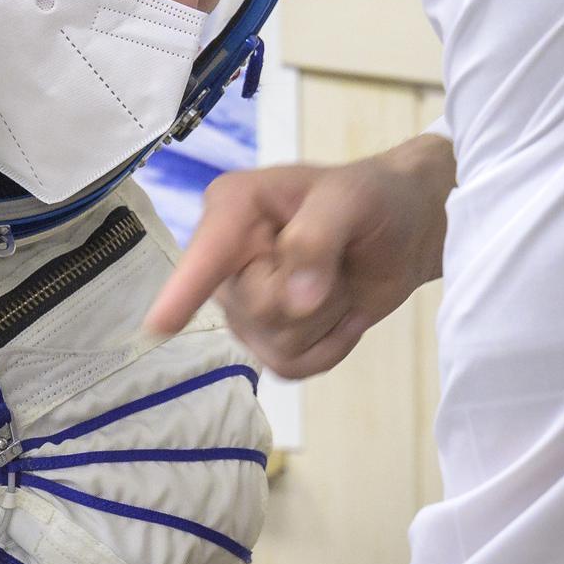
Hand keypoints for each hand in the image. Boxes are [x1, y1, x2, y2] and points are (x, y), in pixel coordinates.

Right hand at [145, 133, 454, 377]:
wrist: (405, 229)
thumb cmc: (373, 198)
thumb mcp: (351, 200)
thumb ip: (317, 238)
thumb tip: (296, 300)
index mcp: (234, 208)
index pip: (207, 254)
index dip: (183, 290)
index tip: (158, 326)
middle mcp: (226, 257)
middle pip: (254, 308)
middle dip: (310, 295)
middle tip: (339, 260)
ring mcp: (244, 301)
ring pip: (273, 343)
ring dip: (325, 320)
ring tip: (340, 281)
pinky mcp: (268, 335)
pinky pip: (289, 365)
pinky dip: (329, 347)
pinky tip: (342, 314)